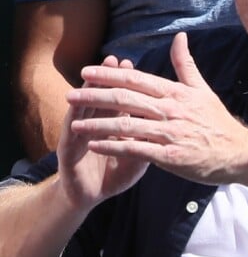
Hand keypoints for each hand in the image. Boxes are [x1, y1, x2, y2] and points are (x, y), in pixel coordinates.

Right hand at [58, 55, 148, 209]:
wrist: (95, 196)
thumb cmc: (119, 170)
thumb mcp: (140, 151)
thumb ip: (152, 133)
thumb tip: (170, 117)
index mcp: (116, 119)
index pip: (121, 94)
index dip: (124, 79)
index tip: (129, 62)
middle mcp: (97, 121)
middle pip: (102, 94)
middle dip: (107, 77)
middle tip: (112, 60)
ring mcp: (80, 133)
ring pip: (84, 108)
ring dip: (87, 92)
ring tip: (90, 77)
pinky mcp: (68, 151)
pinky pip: (71, 136)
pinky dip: (73, 124)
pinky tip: (75, 115)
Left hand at [67, 32, 247, 184]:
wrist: (238, 151)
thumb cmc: (216, 121)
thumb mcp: (202, 89)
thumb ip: (185, 63)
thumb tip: (180, 36)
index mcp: (175, 92)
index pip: (136, 78)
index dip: (109, 74)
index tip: (87, 71)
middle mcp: (170, 109)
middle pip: (125, 98)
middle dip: (94, 95)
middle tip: (69, 94)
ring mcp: (169, 133)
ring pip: (126, 124)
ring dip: (97, 123)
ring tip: (74, 124)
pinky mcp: (169, 156)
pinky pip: (135, 149)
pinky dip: (113, 146)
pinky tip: (94, 145)